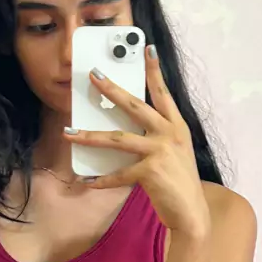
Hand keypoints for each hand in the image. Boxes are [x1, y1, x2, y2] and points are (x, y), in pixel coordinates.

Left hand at [65, 48, 210, 242]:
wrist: (192, 213)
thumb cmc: (179, 181)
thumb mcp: (174, 152)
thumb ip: (155, 137)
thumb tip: (122, 128)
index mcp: (177, 126)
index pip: (163, 92)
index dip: (154, 71)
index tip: (147, 48)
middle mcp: (170, 134)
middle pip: (135, 106)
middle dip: (112, 90)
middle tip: (94, 75)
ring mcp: (161, 152)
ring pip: (118, 139)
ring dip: (90, 136)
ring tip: (69, 133)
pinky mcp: (150, 172)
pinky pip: (118, 173)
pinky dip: (101, 179)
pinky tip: (86, 181)